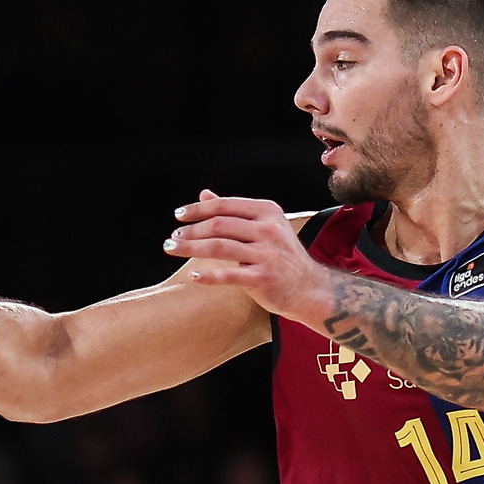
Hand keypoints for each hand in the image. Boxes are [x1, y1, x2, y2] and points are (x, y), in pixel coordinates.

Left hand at [162, 192, 334, 325]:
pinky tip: (193, 276)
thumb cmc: (283, 258)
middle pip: (219, 224)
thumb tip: (205, 194)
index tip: (178, 215)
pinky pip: (229, 275)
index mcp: (267, 212)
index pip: (225, 205)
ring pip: (219, 247)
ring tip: (173, 250)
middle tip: (172, 238)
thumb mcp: (264, 227)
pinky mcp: (263, 278)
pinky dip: (208, 276)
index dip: (198, 209)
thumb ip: (234, 212)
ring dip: (190, 248)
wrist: (311, 289)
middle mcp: (268, 230)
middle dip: (191, 230)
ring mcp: (267, 254)